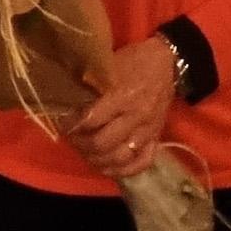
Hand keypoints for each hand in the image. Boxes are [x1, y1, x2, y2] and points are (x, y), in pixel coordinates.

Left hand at [63, 38, 175, 178]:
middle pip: (102, 144)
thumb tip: (66, 97)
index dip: (72, 126)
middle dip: (81, 144)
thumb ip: (90, 83)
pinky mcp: (157, 138)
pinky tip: (107, 166)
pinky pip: (141, 163)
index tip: (62, 124)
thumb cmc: (133, 60)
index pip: (91, 121)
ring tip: (85, 153)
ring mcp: (148, 131)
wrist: (167, 62)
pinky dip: (122, 170)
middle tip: (71, 138)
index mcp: (122, 96)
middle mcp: (135, 117)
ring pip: (119, 158)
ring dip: (97, 160)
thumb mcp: (109, 64)